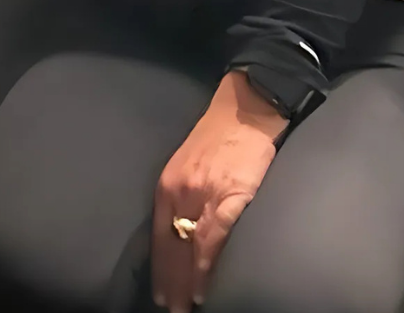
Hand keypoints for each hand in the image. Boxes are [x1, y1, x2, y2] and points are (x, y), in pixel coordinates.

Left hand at [153, 72, 285, 310]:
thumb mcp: (188, 165)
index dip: (158, 267)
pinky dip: (209, 264)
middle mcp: (179, 192)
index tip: (158, 291)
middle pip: (170, 246)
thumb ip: (184, 196)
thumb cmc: (219, 139)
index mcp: (167, 185)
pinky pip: (216, 238)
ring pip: (190, 247)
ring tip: (186, 305)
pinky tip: (207, 283)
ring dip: (187, 280)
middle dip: (169, 280)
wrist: (246, 110)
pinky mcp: (232, 195)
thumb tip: (183, 231)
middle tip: (168, 309)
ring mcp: (204, 195)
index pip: (158, 236)